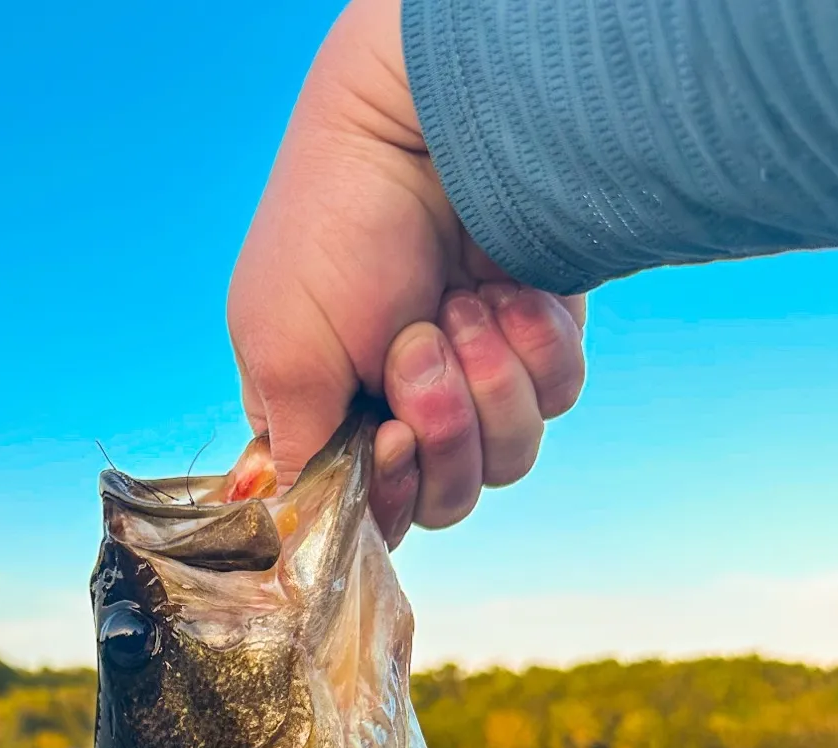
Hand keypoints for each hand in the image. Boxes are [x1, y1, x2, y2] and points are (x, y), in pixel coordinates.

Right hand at [228, 0, 585, 544]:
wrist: (420, 125)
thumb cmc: (330, 226)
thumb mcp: (281, 351)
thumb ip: (296, 452)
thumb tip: (295, 531)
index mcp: (332, 421)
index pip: (370, 514)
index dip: (389, 494)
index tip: (390, 436)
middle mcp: (404, 411)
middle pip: (446, 500)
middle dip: (442, 431)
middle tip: (420, 347)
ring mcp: (475, 381)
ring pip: (507, 460)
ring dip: (486, 384)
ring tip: (460, 307)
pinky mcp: (538, 347)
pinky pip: (557, 398)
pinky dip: (534, 347)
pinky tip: (504, 292)